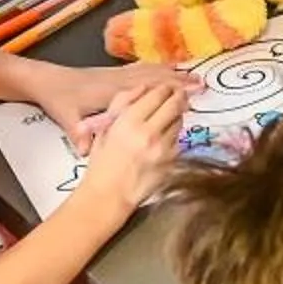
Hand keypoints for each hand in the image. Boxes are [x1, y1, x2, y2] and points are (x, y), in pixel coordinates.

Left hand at [34, 61, 196, 150]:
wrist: (47, 80)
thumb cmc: (59, 100)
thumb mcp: (67, 119)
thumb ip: (79, 133)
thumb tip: (84, 150)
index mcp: (112, 92)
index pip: (147, 90)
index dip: (169, 91)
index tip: (190, 95)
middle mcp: (120, 80)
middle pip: (155, 78)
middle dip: (179, 81)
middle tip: (203, 85)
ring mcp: (118, 74)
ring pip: (152, 70)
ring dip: (173, 73)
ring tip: (195, 76)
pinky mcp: (115, 72)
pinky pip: (143, 68)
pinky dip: (159, 68)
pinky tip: (170, 68)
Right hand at [76, 81, 189, 215]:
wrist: (109, 196)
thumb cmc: (102, 164)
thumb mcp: (105, 129)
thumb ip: (122, 104)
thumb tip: (142, 88)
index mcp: (129, 122)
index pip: (157, 94)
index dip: (164, 88)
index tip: (165, 87)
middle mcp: (149, 133)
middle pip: (174, 104)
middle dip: (177, 96)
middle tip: (178, 95)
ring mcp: (163, 148)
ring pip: (179, 121)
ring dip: (176, 116)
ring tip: (167, 118)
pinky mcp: (172, 161)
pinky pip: (178, 141)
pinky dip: (173, 136)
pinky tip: (163, 140)